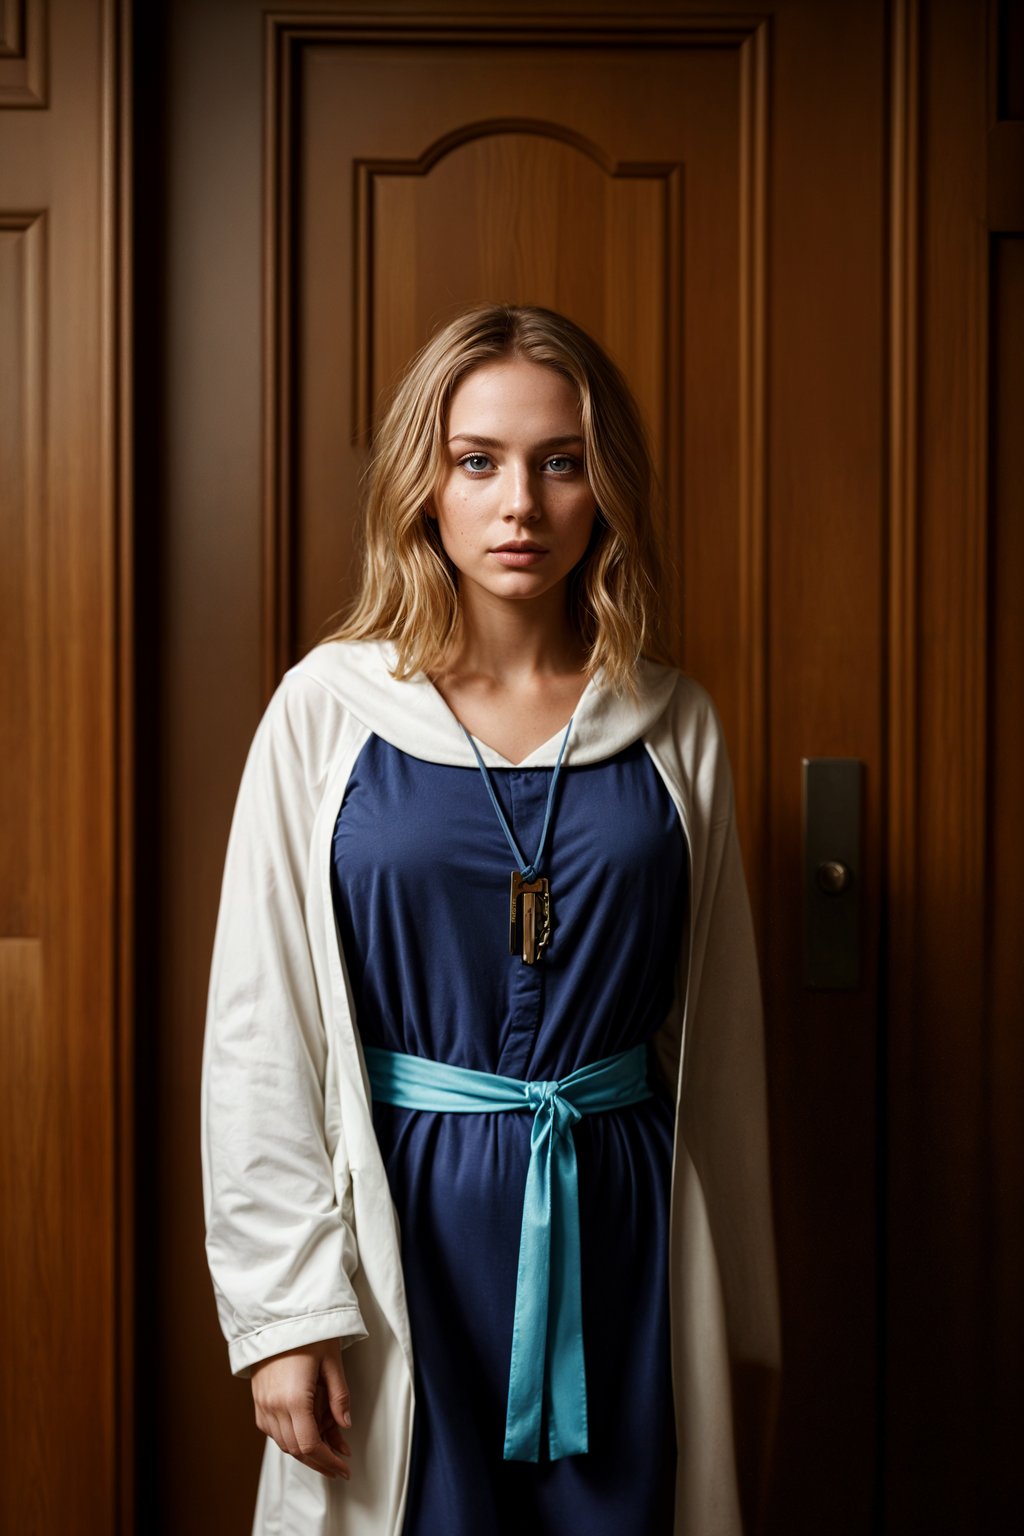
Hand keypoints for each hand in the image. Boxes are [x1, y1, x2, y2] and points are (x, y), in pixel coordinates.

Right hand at [250, 1339, 352, 1480]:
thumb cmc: (308, 1332)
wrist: (277, 1314)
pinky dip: (290, 1437)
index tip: (344, 1469)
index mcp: (294, 1398)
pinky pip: (272, 1430)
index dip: (329, 1462)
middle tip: (340, 1465)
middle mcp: (274, 1406)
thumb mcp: (332, 1361)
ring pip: (283, 1443)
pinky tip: (307, 1431)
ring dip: (306, 1450)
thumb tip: (345, 1424)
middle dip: (320, 1461)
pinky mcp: (258, 1400)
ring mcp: (262, 1404)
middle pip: (296, 1450)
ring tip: (330, 1445)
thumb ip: (340, 1397)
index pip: (310, 1445)